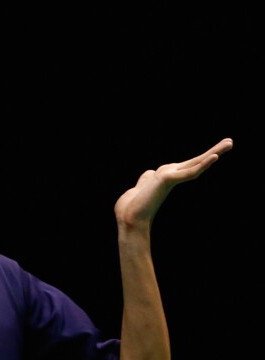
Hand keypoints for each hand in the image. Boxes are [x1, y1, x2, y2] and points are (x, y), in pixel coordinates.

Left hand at [114, 137, 232, 226]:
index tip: (215, 151)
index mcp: (169, 176)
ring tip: (229, 143)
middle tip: (230, 142)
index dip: (203, 157)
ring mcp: (171, 177)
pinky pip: (189, 172)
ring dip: (214, 152)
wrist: (129, 217)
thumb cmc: (134, 206)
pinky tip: (214, 157)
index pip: (189, 164)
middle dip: (214, 151)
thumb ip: (147, 179)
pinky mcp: (169, 179)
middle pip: (197, 161)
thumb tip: (149, 175)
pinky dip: (202, 164)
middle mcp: (173, 175)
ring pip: (197, 163)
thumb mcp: (142, 185)